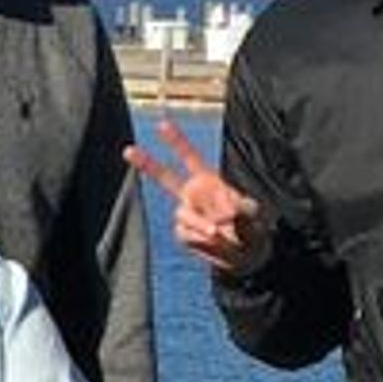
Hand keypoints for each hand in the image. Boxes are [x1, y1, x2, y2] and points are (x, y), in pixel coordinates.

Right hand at [125, 116, 270, 275]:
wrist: (246, 257)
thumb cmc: (253, 230)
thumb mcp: (254, 216)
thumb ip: (243, 211)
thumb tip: (227, 213)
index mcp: (210, 181)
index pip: (189, 157)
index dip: (176, 141)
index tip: (161, 125)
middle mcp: (194, 195)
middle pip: (164, 177)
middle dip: (146, 164)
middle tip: (127, 150)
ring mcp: (187, 214)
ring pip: (182, 214)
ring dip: (198, 223)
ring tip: (216, 233)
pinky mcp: (185, 234)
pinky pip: (185, 233)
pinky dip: (199, 238)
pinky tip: (212, 240)